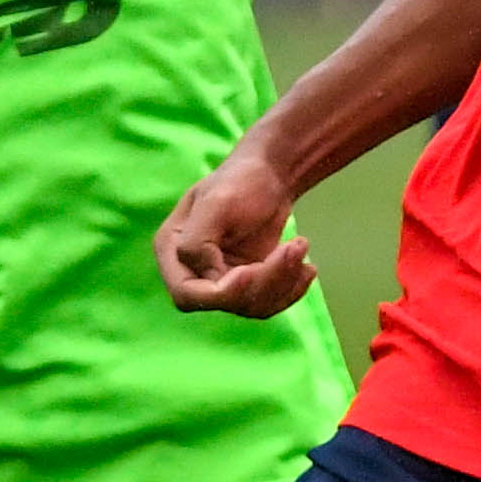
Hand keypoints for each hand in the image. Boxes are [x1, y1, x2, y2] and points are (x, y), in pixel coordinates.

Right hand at [158, 146, 314, 317]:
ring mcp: (222, 281)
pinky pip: (268, 303)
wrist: (269, 176)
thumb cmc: (238, 180)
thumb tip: (207, 274)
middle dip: (264, 280)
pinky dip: (291, 289)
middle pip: (225, 302)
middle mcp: (193, 272)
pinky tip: (307, 267)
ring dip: (283, 281)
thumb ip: (197, 240)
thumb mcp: (214, 202)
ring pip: (251, 305)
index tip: (251, 271)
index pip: (186, 294)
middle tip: (293, 247)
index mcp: (172, 250)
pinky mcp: (249, 285)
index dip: (219, 293)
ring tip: (301, 246)